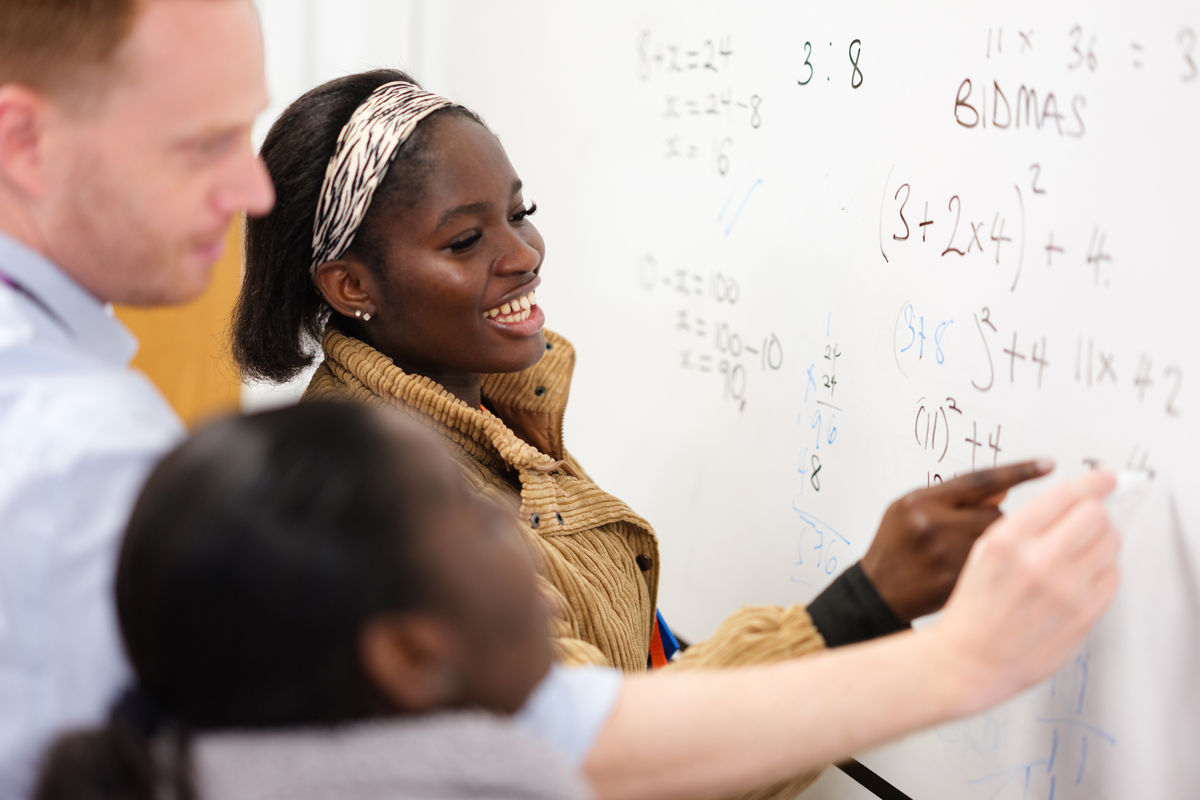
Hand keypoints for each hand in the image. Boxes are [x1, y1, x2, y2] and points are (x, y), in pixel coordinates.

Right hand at [860, 460, 1054, 622]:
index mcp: (921, 502)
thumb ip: (955, 496)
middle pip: (995, 512)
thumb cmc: (895, 546)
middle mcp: (934, 525)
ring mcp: (946, 557)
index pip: (980, 479)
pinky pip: (996, 567)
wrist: (879, 592)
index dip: (1019, 470)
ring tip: (967, 553)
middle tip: (971, 533)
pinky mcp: (958, 582)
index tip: (1049, 465)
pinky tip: (975, 574)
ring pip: (999, 541)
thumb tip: (1005, 486)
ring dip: (995, 545)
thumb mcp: (912, 509)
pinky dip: (993, 569)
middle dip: (992, 521)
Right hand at [933, 470, 1119, 709]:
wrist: (971, 658)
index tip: (1104, 478)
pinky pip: (1114, 577)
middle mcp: (1038, 561)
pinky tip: (1081, 578)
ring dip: (1102, 541)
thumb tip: (1070, 498)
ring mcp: (1065, 590)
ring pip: (1111, 544)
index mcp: (1007, 540)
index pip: (1065, 495)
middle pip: (1096, 515)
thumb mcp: (983, 551)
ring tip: (1082, 551)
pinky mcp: (1084, 614)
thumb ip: (1024, 524)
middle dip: (1096, 512)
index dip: (1092, 481)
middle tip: (1089, 519)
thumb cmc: (975, 606)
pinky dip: (1103, 571)